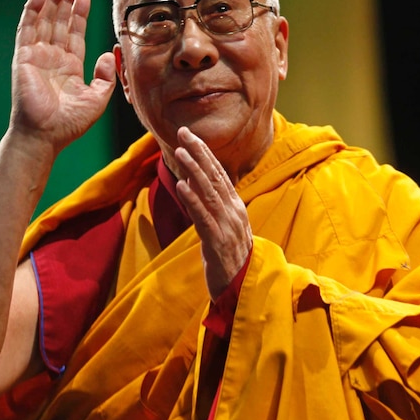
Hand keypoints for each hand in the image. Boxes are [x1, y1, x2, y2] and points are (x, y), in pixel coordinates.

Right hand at [10, 0, 115, 151]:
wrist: (45, 135)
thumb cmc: (69, 123)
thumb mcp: (97, 99)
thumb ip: (106, 77)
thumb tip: (108, 53)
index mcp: (69, 67)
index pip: (75, 34)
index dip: (80, 15)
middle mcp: (52, 58)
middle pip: (59, 23)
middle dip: (66, 2)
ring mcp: (37, 56)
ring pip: (44, 21)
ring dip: (53, 1)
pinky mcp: (24, 57)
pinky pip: (27, 29)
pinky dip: (32, 11)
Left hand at [174, 126, 252, 298]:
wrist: (241, 288)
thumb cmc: (229, 257)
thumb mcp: (221, 227)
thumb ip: (210, 206)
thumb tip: (193, 184)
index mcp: (235, 206)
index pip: (219, 173)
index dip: (204, 152)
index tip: (189, 135)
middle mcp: (233, 211)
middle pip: (214, 176)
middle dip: (198, 152)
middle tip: (183, 132)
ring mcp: (226, 225)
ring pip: (208, 192)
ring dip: (193, 170)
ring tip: (179, 151)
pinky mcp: (217, 241)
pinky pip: (203, 217)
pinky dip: (192, 199)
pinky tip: (181, 185)